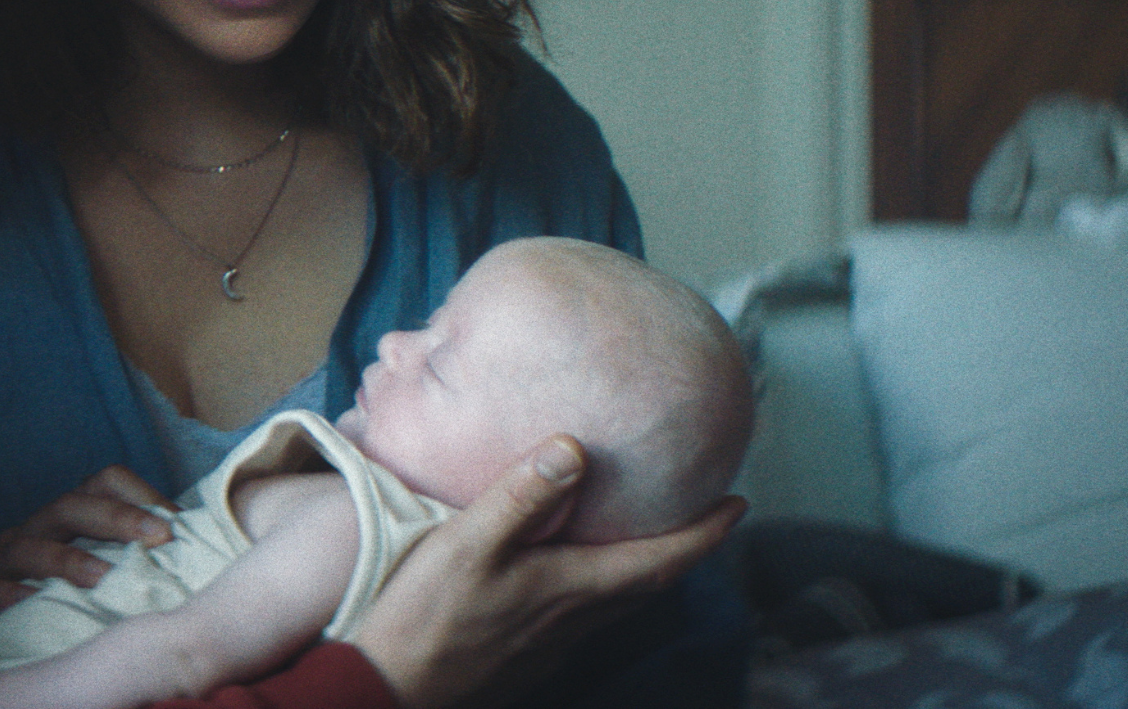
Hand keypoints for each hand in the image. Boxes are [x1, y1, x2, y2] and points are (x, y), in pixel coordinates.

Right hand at [0, 465, 175, 617]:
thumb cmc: (67, 607)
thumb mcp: (108, 578)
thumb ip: (143, 559)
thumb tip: (203, 550)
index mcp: (69, 519)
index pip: (103, 482)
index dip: (140, 493)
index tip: (178, 522)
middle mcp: (35, 531)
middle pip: (70, 505)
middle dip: (115, 517)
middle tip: (159, 537)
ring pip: (25, 544)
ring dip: (66, 558)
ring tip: (102, 577)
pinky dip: (3, 594)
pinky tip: (31, 602)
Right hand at [351, 435, 745, 708]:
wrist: (391, 686)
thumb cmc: (427, 614)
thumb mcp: (467, 542)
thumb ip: (521, 495)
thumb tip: (576, 446)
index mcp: (573, 588)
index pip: (661, 560)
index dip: (704, 533)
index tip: (738, 503)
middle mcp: (574, 619)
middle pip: (647, 583)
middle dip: (682, 548)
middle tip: (699, 512)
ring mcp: (551, 642)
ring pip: (615, 601)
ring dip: (641, 568)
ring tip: (642, 532)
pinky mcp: (526, 653)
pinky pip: (582, 613)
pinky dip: (600, 585)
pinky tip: (572, 570)